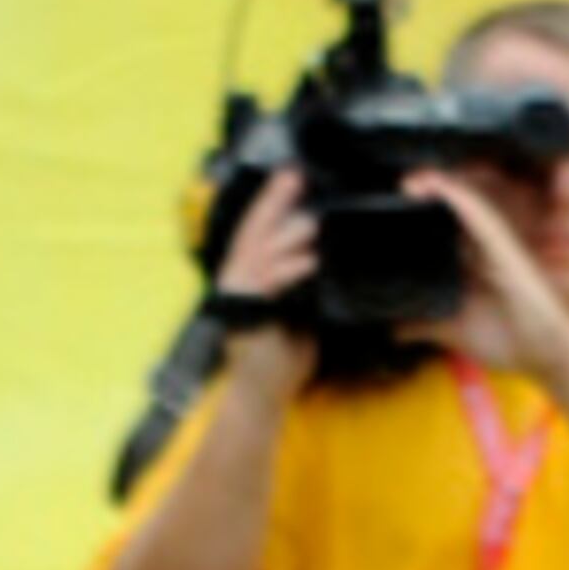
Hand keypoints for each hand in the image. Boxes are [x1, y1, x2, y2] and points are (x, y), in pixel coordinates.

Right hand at [209, 165, 319, 395]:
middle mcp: (238, 277)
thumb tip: (330, 261)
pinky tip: (310, 260)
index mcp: (249, 274)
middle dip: (274, 201)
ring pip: (262, 251)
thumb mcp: (301, 313)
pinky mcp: (247, 313)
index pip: (260, 230)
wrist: (263, 394)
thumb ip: (307, 286)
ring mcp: (240, 294)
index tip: (292, 178)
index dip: (273, 204)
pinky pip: (271, 284)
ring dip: (288, 233)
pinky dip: (291, 270)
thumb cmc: (283, 357)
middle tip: (293, 176)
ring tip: (313, 218)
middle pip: (255, 230)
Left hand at [402, 168, 568, 376]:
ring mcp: (493, 243)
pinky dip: (451, 192)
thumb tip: (396, 330)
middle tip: (394, 188)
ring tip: (408, 180)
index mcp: (472, 264)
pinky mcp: (501, 244)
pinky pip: (475, 209)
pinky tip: (429, 182)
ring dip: (435, 184)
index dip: (422, 210)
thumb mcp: (455, 332)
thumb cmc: (512, 342)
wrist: (546, 356)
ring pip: (462, 201)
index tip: (392, 204)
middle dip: (425, 193)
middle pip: (452, 208)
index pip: (445, 227)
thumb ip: (426, 326)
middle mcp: (483, 248)